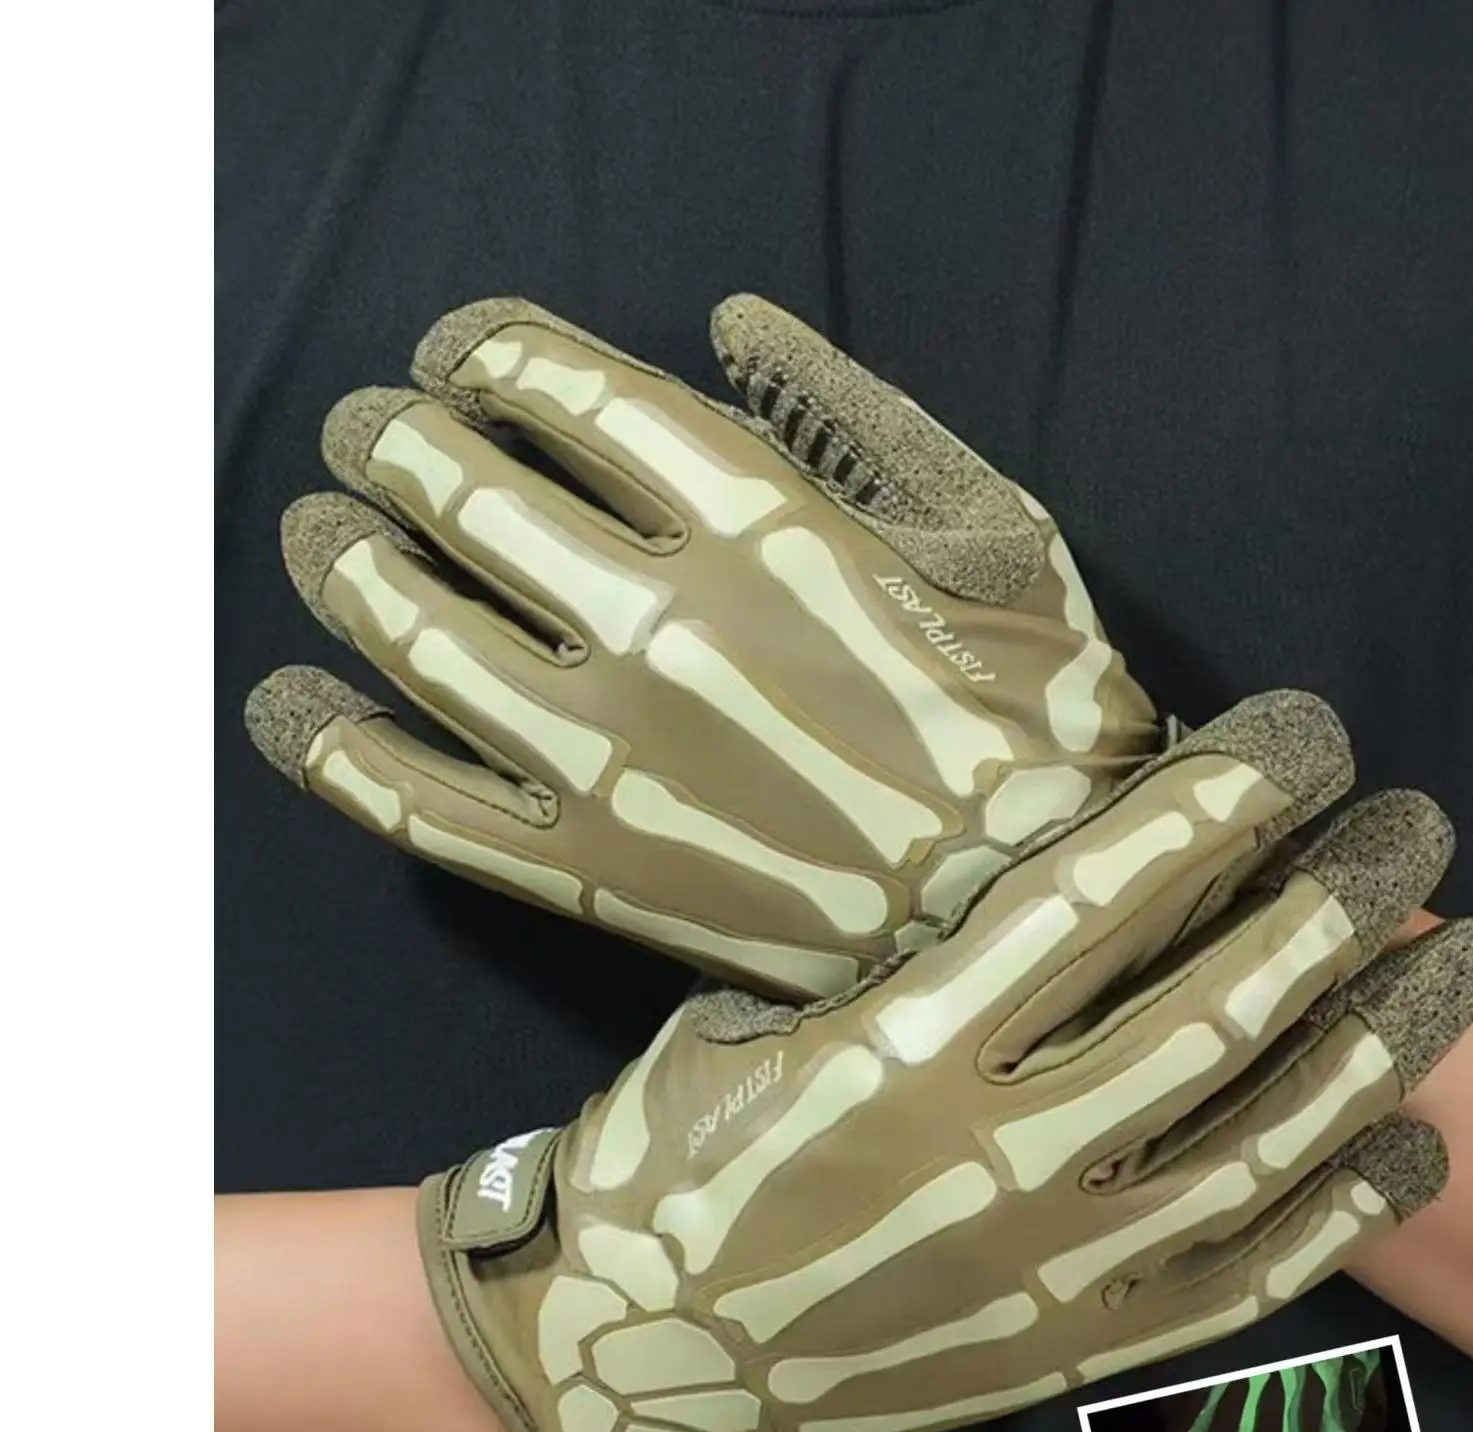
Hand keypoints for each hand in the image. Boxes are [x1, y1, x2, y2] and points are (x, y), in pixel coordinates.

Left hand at [245, 295, 1162, 996]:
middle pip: (459, 490)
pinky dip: (326, 749)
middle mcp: (660, 625)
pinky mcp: (582, 872)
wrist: (1023, 912)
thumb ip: (856, 409)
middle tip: (370, 436)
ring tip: (323, 533)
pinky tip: (288, 705)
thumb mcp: (993, 524)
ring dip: (339, 561)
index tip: (454, 356)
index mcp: (761, 520)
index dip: (481, 349)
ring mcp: (608, 756)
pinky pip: (411, 802)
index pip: (563, 388)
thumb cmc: (1027, 714)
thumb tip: (731, 321)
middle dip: (390, 438)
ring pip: (408, 630)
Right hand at [413, 693, 1472, 1431]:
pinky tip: (1404, 1145)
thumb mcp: (762, 1015)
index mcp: (899, 1047)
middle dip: (1332, 900)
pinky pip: (1237, 1281)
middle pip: (1211, 1005)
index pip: (1097, 896)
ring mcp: (1044, 1268)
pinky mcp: (1066, 1354)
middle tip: (1411, 824)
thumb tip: (1061, 895)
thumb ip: (914, 966)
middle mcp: (990, 1156)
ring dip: (1374, 1042)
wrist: (635, 1358)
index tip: (1299, 735)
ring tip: (1460, 963)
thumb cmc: (676, 1155)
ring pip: (1258, 1141)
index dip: (1216, 803)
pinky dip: (1334, 1212)